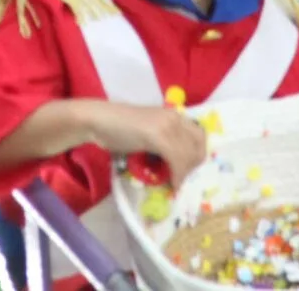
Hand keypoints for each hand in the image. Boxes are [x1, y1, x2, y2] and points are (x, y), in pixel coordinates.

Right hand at [80, 102, 210, 187]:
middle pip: (198, 146)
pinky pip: (176, 159)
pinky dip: (177, 175)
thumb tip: (178, 164)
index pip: (200, 136)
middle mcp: (174, 117)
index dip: (197, 156)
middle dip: (193, 167)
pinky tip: (171, 184)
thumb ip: (165, 141)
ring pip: (188, 155)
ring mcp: (167, 125)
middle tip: (180, 179)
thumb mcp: (150, 132)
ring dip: (184, 174)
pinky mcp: (157, 135)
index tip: (189, 170)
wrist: (98, 121)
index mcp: (174, 115)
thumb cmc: (119, 128)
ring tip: (174, 184)